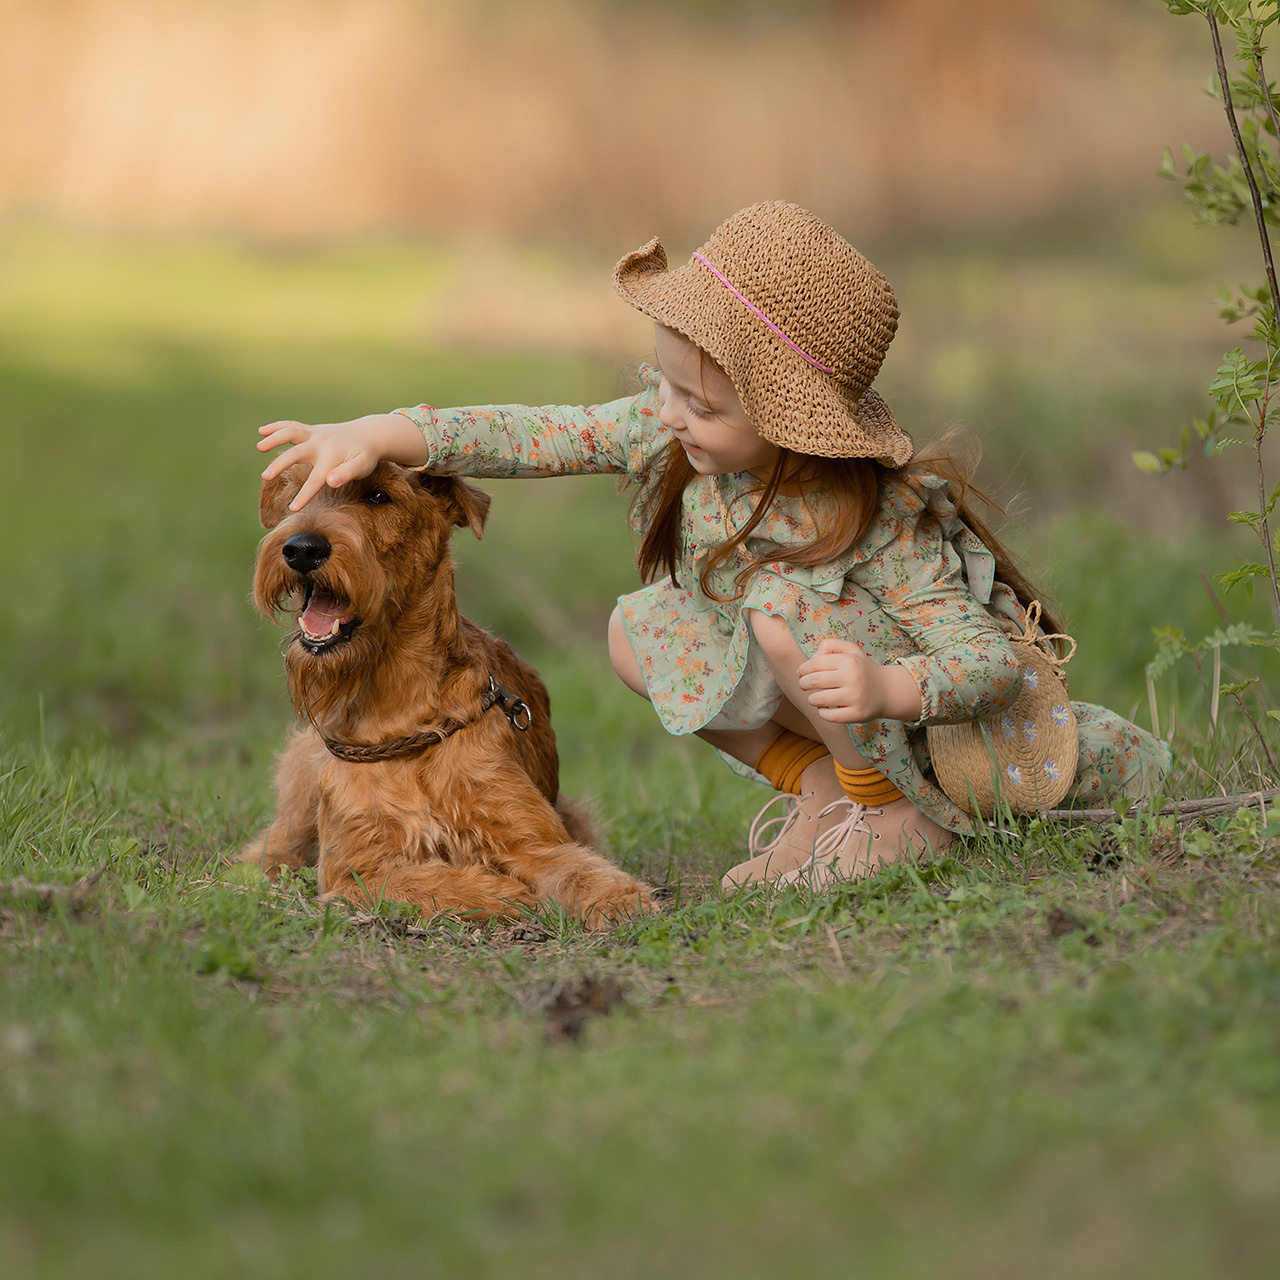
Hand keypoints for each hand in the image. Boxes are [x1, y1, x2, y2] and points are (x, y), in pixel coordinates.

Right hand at [257, 413, 428, 511]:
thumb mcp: (362, 466)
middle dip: (280, 465)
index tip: (293, 509)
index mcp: (332, 458)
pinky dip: (276, 427)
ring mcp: (314, 434)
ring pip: (290, 433)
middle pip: (296, 454)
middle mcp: (320, 444)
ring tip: (260, 446)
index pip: (315, 480)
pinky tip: (262, 431)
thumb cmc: (365, 456)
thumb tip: (331, 481)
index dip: (304, 495)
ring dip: (274, 438)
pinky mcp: (311, 430)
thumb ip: (347, 474)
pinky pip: (291, 426)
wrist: (369, 435)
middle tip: (265, 477)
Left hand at [796, 638, 922, 723]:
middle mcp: (852, 678)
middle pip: (814, 681)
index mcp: (849, 661)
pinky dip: (822, 712)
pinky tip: (825, 708)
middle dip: (803, 684)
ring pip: (818, 699)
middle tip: (804, 685)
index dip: (802, 669)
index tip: (800, 673)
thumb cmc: (861, 669)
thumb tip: (812, 659)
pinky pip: (829, 716)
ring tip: (815, 697)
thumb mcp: (850, 650)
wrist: (887, 691)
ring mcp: (855, 697)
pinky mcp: (857, 714)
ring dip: (811, 699)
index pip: (814, 664)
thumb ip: (829, 645)